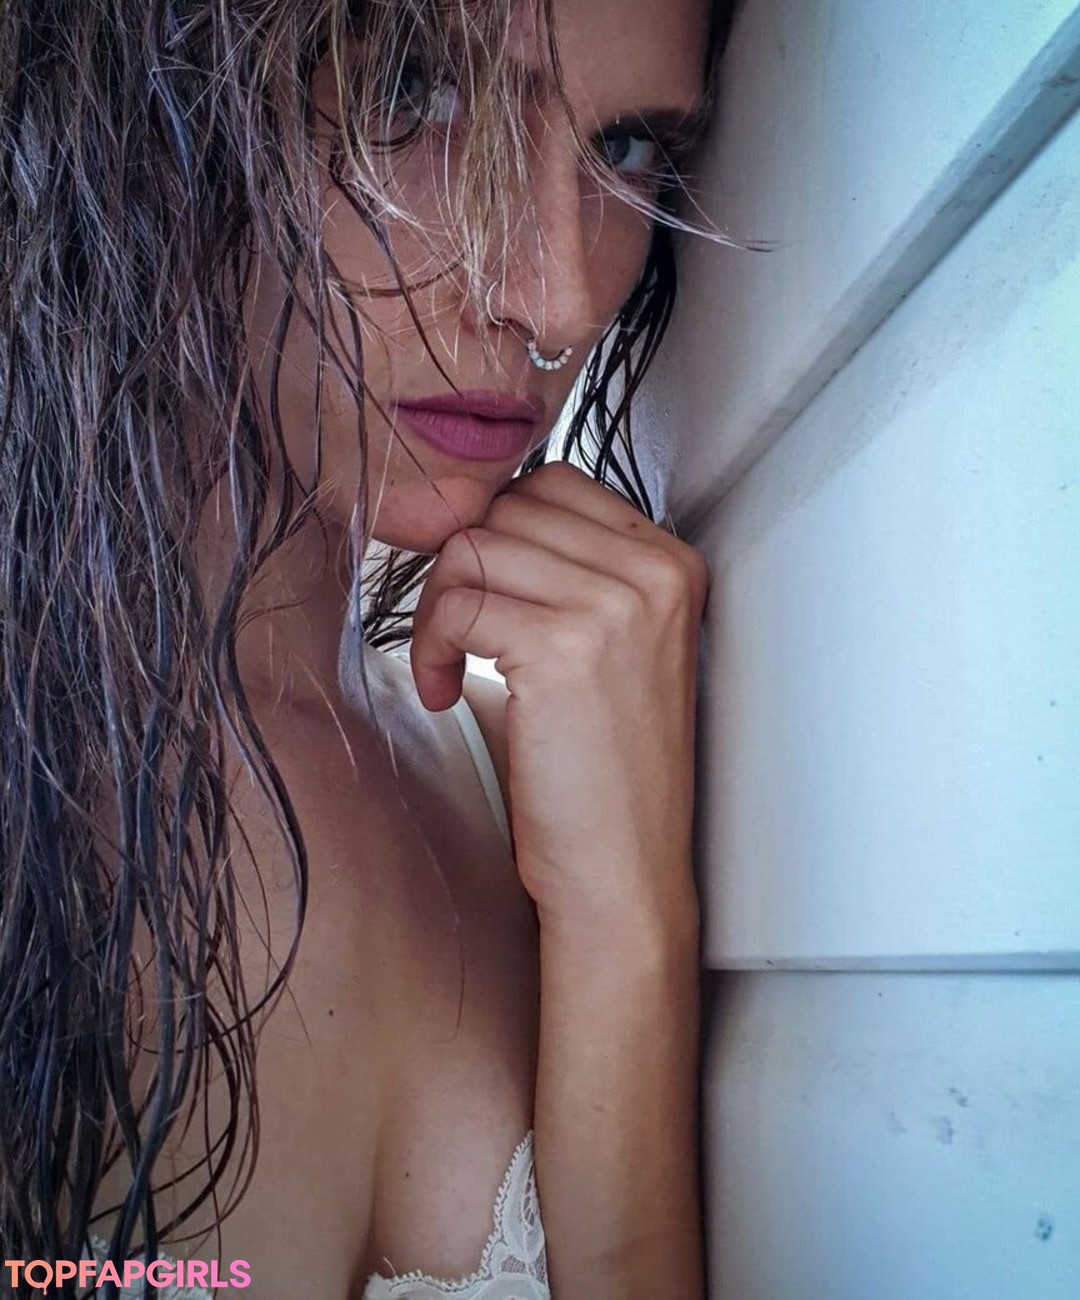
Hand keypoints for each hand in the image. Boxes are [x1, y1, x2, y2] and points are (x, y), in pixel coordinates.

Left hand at [410, 463, 708, 933]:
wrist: (623, 869)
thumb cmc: (604, 769)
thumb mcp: (610, 648)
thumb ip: (568, 571)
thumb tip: (479, 517)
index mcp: (672, 565)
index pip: (554, 481)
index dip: (497, 530)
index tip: (482, 592)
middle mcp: (655, 573)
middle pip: (508, 506)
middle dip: (462, 567)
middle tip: (456, 635)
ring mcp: (615, 606)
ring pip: (475, 546)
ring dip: (438, 607)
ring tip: (447, 667)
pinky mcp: (563, 648)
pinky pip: (458, 603)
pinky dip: (430, 645)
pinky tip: (443, 692)